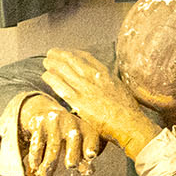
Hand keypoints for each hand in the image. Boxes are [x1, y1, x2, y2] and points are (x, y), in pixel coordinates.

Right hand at [17, 96, 97, 175]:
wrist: (42, 112)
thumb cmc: (64, 135)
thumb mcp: (76, 144)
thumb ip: (82, 160)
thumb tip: (88, 172)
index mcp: (84, 129)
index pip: (91, 137)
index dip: (91, 146)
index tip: (91, 156)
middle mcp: (71, 123)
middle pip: (74, 139)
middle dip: (73, 153)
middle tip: (70, 166)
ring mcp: (55, 122)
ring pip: (54, 145)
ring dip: (49, 163)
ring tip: (45, 175)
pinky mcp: (39, 123)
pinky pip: (38, 143)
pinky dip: (36, 157)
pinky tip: (35, 166)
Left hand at [43, 48, 160, 159]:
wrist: (130, 124)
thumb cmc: (128, 110)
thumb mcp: (120, 89)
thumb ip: (109, 82)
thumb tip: (104, 80)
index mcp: (106, 74)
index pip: (87, 57)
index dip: (74, 52)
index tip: (67, 51)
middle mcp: (95, 78)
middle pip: (73, 60)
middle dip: (60, 55)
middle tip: (51, 53)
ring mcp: (86, 89)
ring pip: (65, 71)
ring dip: (53, 64)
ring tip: (46, 62)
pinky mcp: (79, 102)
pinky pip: (61, 86)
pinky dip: (52, 79)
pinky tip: (46, 75)